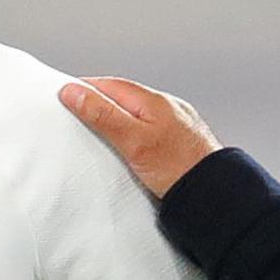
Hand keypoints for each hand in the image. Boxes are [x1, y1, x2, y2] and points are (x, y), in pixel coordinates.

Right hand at [59, 77, 222, 198]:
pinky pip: (149, 129)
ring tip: (97, 131)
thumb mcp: (133, 140)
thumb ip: (103, 115)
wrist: (215, 195)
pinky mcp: (179, 142)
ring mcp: (175, 124)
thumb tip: (74, 92)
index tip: (64, 95)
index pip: (110, 85)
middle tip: (74, 113)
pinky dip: (132, 133)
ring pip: (137, 114)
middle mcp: (166, 108)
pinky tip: (127, 148)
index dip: (85, 88)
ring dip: (116, 119)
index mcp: (154, 101)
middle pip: (123, 98)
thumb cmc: (179, 169)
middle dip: (98, 103)